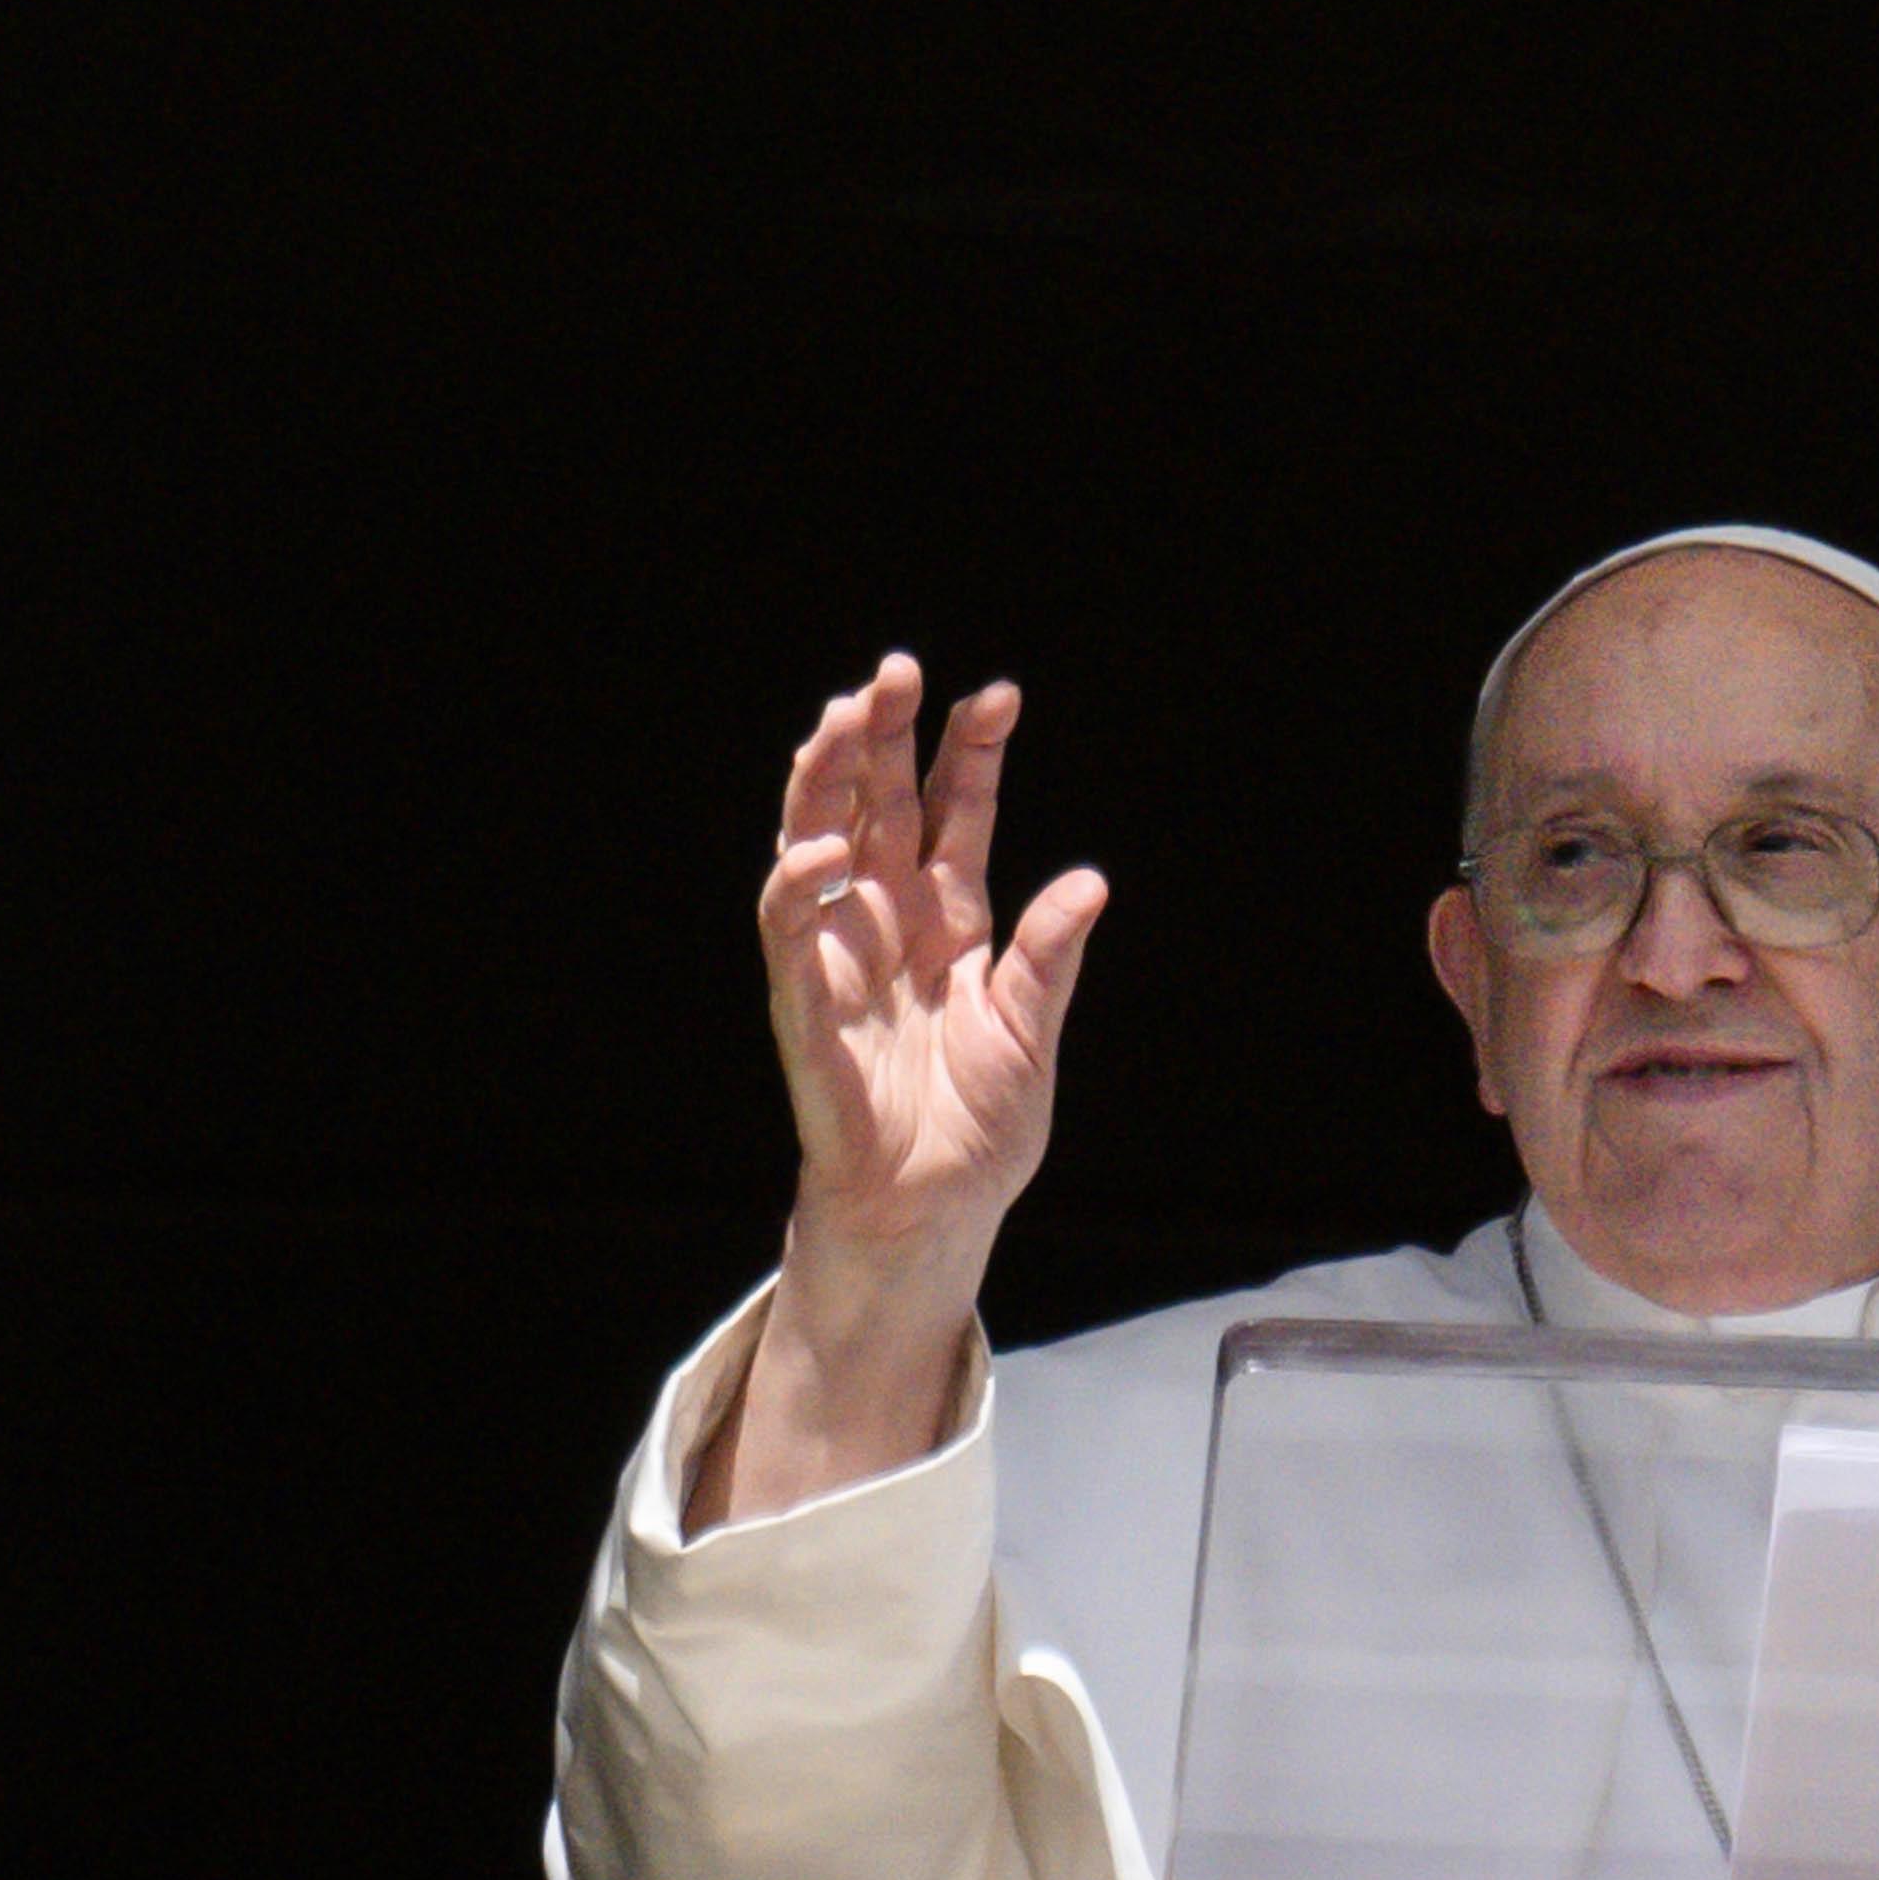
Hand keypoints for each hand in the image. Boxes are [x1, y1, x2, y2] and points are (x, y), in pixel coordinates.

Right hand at [698, 658, 1108, 1521]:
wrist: (936, 1208)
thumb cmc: (980, 1124)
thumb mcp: (1031, 1030)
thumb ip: (1049, 957)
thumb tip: (1089, 883)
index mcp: (950, 916)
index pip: (952, 810)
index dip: (969, 752)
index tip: (999, 696)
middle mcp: (889, 918)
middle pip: (875, 801)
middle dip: (882, 734)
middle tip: (898, 671)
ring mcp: (841, 950)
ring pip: (816, 836)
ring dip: (825, 777)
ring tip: (846, 716)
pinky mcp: (805, 998)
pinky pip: (789, 926)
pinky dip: (800, 882)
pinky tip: (827, 848)